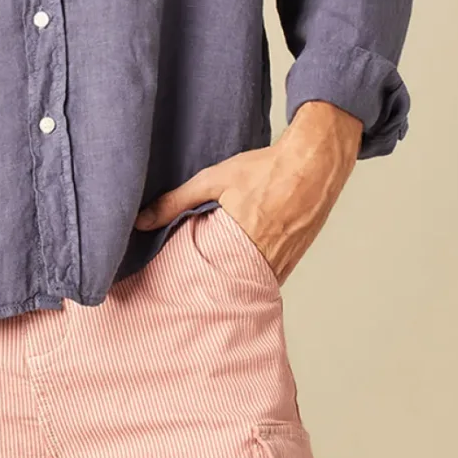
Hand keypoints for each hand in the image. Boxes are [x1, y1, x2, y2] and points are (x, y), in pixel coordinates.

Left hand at [132, 101, 362, 283]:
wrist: (316, 162)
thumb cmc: (267, 169)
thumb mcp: (214, 180)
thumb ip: (176, 201)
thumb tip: (141, 220)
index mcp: (243, 243)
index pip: (210, 281)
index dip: (192, 289)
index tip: (174, 293)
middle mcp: (266, 260)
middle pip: (231, 289)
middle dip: (210, 290)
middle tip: (188, 295)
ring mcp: (284, 262)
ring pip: (250, 284)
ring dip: (233, 285)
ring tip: (211, 284)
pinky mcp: (294, 258)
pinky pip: (268, 276)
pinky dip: (252, 276)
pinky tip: (238, 270)